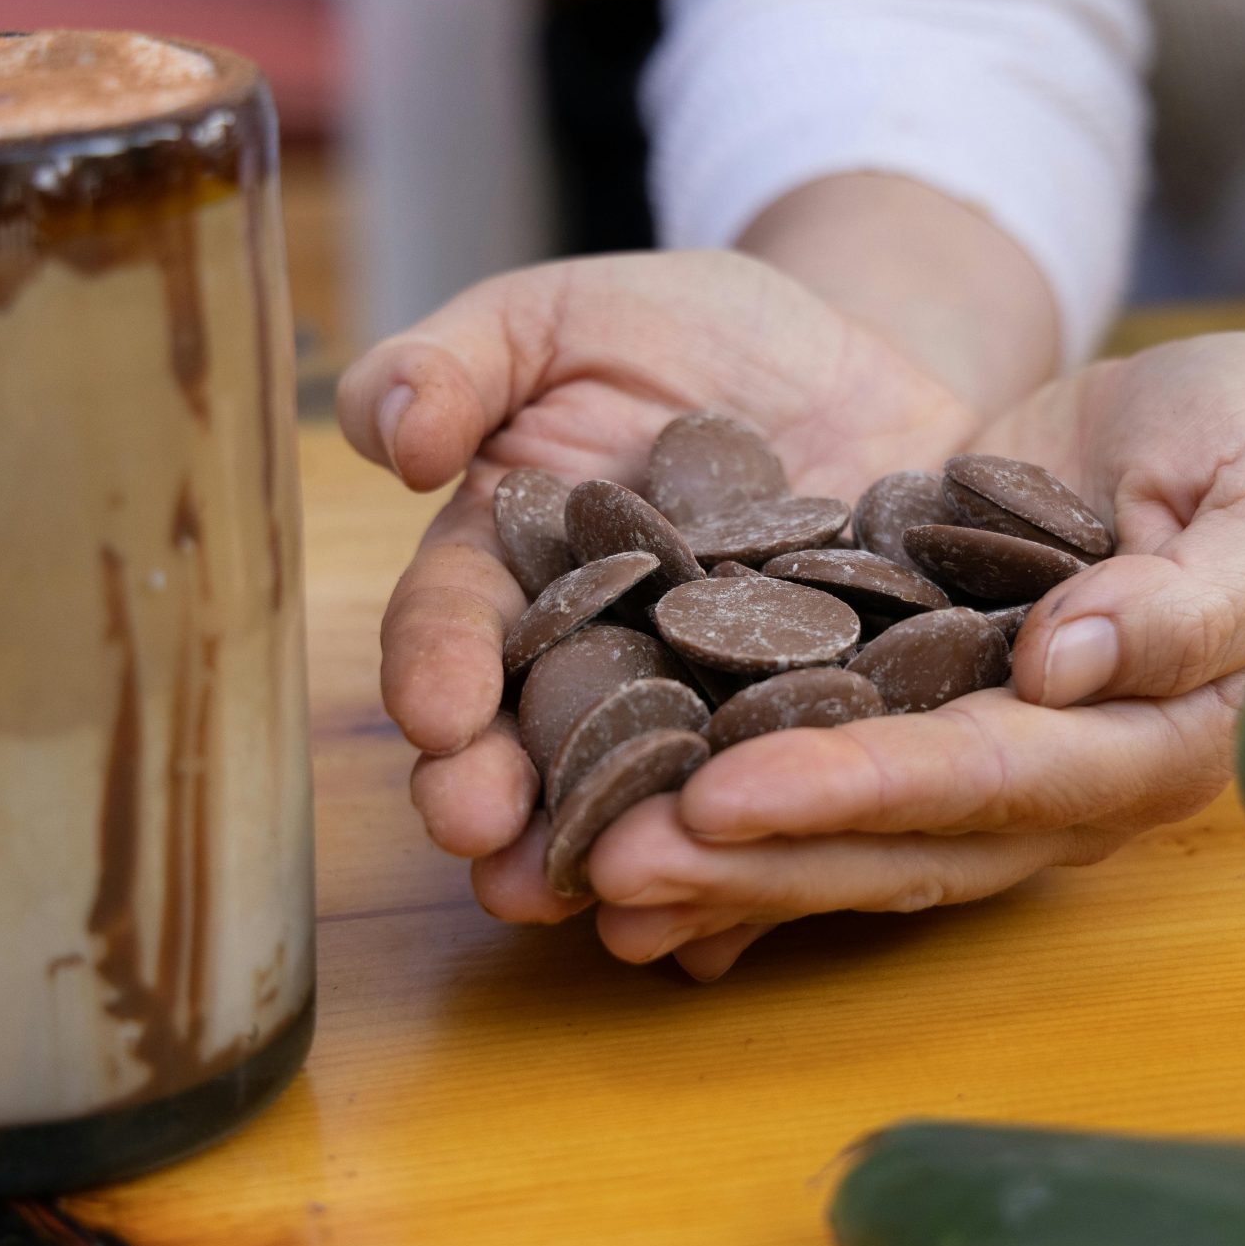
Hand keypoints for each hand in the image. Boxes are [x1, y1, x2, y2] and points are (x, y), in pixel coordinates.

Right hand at [336, 250, 977, 927]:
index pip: (455, 627)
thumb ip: (459, 361)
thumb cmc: (683, 326)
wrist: (857, 348)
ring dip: (622, 858)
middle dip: (511, 805)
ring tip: (606, 912)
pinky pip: (781, 801)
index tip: (436, 718)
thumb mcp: (561, 314)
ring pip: (649, 797)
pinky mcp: (811, 731)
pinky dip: (757, 864)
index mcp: (511, 569)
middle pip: (539, 743)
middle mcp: (595, 663)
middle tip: (491, 856)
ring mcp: (702, 706)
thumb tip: (387, 433)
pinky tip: (736, 930)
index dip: (438, 672)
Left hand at [516, 332, 1244, 978]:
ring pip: (842, 835)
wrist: (1214, 428)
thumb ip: (1202, 593)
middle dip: (751, 862)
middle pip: (896, 842)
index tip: (726, 796)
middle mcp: (1059, 785)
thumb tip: (1071, 665)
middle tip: (606, 863)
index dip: (862, 793)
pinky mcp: (919, 717)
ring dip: (715, 859)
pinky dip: (723, 810)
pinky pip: (817, 777)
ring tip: (580, 864)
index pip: (996, 781)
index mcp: (1156, 746)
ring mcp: (982, 763)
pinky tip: (610, 820)